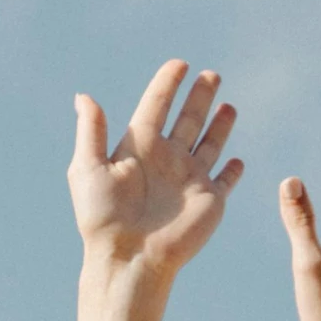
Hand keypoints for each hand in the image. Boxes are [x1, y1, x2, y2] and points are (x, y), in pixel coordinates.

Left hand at [69, 60, 243, 275]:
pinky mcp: (210, 200)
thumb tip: (83, 97)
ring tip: (228, 104)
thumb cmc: (103, 215)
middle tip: (211, 74)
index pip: (156, 105)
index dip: (167, 84)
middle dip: (199, 97)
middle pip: (187, 119)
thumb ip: (91, 131)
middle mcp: (166, 158)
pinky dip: (232, 170)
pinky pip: (224, 180)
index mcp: (138, 146)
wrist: (128, 256)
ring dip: (219, 125)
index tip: (179, 63)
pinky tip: (237, 159)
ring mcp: (189, 178)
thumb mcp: (88, 167)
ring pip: (208, 144)